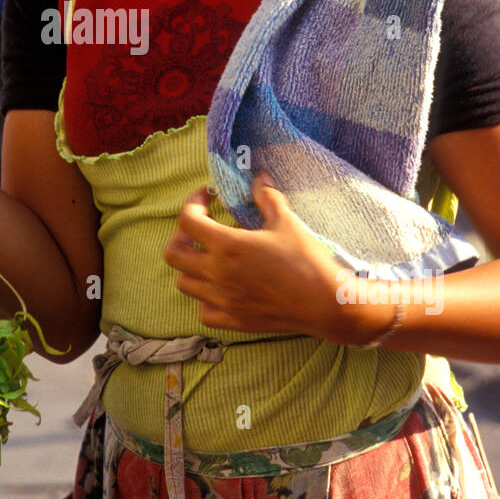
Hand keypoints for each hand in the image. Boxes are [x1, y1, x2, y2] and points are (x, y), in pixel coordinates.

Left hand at [162, 173, 351, 343]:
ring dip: (191, 267)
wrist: (325, 303)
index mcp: (227, 246)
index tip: (209, 196)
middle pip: (174, 254)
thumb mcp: (286, 221)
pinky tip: (222, 288)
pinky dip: (206, 298)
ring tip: (209, 257)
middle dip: (181, 236)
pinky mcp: (234, 320)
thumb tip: (258, 178)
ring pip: (184, 283)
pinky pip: (204, 311)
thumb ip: (266, 197)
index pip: (187, 220)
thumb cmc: (306, 260)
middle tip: (200, 228)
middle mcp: (217, 274)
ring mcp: (223, 300)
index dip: (193, 202)